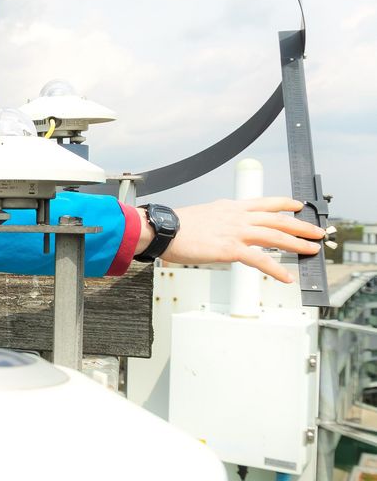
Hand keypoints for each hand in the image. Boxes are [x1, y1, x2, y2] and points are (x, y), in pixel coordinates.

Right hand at [135, 198, 324, 283]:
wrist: (164, 230)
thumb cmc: (178, 226)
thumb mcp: (204, 215)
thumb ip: (220, 220)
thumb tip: (226, 229)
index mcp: (230, 207)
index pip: (264, 203)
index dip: (284, 204)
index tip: (298, 206)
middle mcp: (237, 217)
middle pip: (277, 219)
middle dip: (301, 226)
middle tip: (317, 232)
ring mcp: (236, 232)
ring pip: (275, 236)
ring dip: (297, 244)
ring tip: (312, 251)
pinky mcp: (231, 249)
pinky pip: (260, 260)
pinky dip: (276, 270)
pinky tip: (286, 277)